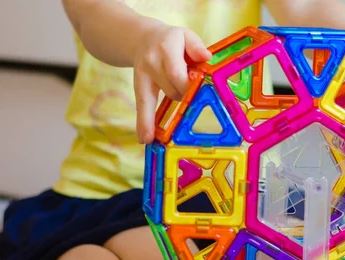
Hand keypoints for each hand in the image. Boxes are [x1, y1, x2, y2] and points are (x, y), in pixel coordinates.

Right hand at [133, 24, 210, 143]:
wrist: (142, 39)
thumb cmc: (171, 41)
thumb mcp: (185, 35)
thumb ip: (196, 46)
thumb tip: (206, 57)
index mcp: (166, 49)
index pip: (177, 75)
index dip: (189, 88)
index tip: (199, 94)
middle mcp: (152, 63)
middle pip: (174, 89)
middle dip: (187, 92)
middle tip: (193, 84)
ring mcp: (143, 76)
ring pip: (167, 97)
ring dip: (177, 97)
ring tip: (179, 88)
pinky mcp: (138, 88)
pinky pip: (142, 107)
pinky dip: (144, 124)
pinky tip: (145, 139)